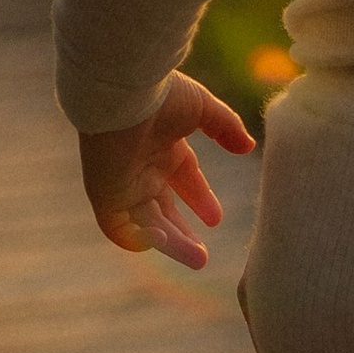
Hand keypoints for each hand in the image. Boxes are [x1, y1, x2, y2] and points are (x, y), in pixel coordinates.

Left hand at [76, 72, 254, 271]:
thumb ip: (226, 127)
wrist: (123, 93)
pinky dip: (138, 238)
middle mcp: (143, 168)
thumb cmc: (162, 95)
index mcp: (164, 146)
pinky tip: (162, 241)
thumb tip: (248, 147)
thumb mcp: (203, 109)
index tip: (216, 219)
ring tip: (197, 259)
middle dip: (182, 233)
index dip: (200, 198)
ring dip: (170, 243)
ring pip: (146, 223)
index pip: (183, 179)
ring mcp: (123, 182)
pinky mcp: (105, 194)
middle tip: (202, 256)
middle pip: (163, 209)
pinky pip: (117, 226)